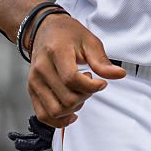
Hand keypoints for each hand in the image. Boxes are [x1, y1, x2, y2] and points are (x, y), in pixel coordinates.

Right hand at [27, 13, 125, 127]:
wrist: (45, 30)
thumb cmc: (67, 34)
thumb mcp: (89, 41)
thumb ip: (102, 61)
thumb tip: (118, 74)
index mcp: (56, 52)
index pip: (71, 79)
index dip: (91, 86)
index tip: (101, 83)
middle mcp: (41, 68)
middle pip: (66, 97)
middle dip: (85, 96)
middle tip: (91, 84)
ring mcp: (34, 81)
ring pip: (55, 110)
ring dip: (74, 107)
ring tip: (80, 92)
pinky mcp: (32, 90)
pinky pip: (43, 115)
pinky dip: (59, 120)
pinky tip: (71, 113)